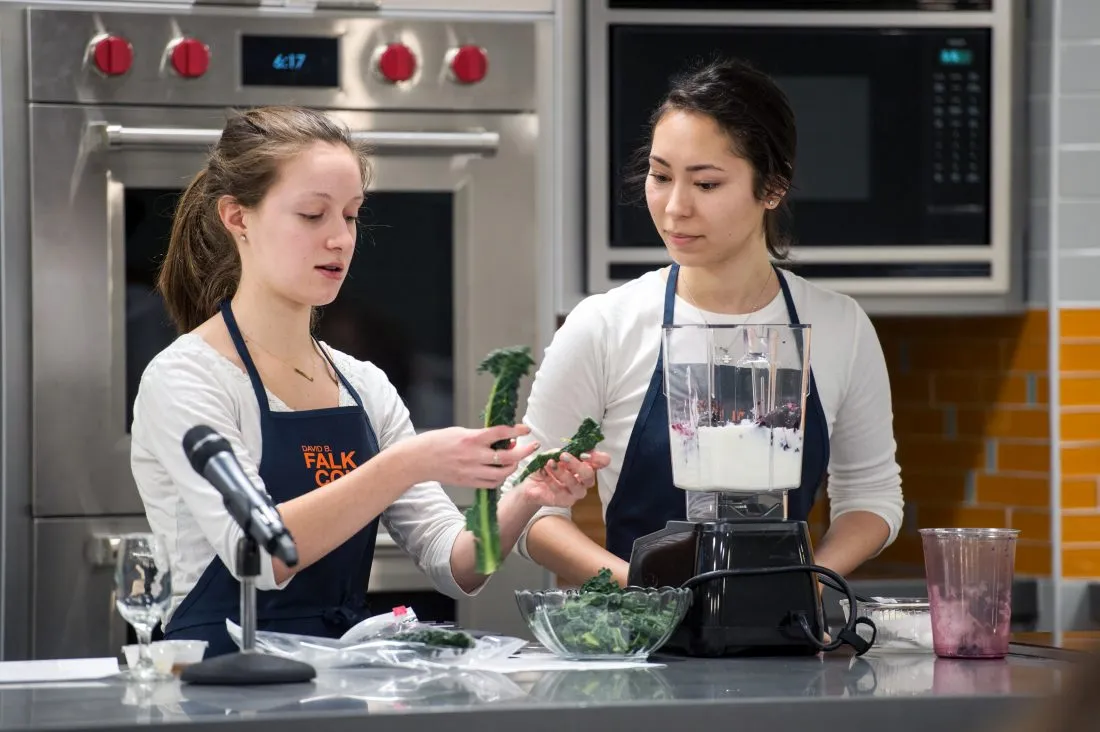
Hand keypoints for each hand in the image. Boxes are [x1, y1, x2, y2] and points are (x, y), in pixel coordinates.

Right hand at [409, 425, 539, 488]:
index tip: (526, 429)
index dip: (517, 430)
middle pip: (507, 457)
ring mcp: (472, 472)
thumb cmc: (438, 442)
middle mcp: (473, 456)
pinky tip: (501, 471)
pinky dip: (500, 477)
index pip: (500, 433)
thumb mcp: (460, 432)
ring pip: (502, 473)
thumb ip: (481, 436)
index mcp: (471, 439)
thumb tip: (502, 437)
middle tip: (532, 446)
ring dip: (513, 466)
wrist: (419, 460)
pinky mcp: (468, 482)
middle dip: (524, 452)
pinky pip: (492, 483)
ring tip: (515, 459)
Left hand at [521, 450, 610, 507]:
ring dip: (561, 472)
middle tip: (563, 456)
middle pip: (589, 475)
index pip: (602, 462)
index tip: (585, 454)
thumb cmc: (547, 466)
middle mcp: (584, 481)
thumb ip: (567, 450)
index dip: (598, 458)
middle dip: (576, 465)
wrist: (531, 482)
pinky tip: (543, 472)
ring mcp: (575, 493)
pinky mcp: (564, 502)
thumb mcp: (556, 454)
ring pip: (574, 485)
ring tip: (549, 463)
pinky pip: (560, 492)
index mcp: (586, 466)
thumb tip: (574, 449)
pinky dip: (550, 480)